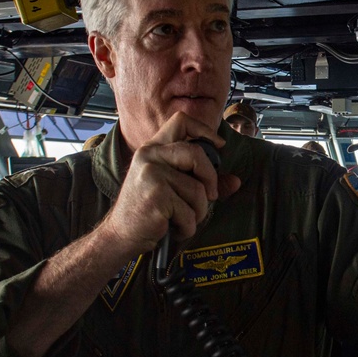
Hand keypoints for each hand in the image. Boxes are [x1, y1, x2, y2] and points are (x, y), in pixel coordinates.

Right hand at [99, 112, 241, 255]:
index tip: (219, 145)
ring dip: (197, 211)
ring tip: (181, 218)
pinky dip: (187, 226)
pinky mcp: (156, 196)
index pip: (181, 121)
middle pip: (196, 154)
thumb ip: (204, 182)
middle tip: (210, 196)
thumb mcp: (176, 189)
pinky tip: (172, 228)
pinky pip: (189, 212)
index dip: (204, 130)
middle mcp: (149, 156)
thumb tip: (236, 181)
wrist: (121, 235)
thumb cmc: (150, 210)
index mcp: (153, 148)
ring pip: (197, 189)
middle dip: (210, 178)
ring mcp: (151, 174)